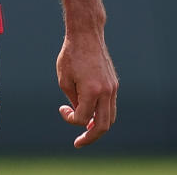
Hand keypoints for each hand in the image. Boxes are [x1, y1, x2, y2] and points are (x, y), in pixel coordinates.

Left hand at [56, 33, 117, 147]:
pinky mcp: (114, 83)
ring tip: (86, 131)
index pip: (83, 119)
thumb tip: (81, 115)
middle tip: (79, 142)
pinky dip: (102, 114)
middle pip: (103, 126)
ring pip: (110, 118)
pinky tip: (92, 115)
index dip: (70, 119)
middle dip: (90, 138)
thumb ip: (73, 100)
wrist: (86, 34)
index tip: (62, 109)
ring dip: (98, 127)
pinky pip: (111, 106)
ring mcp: (112, 88)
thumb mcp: (64, 79)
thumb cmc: (71, 55)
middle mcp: (106, 91)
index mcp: (92, 91)